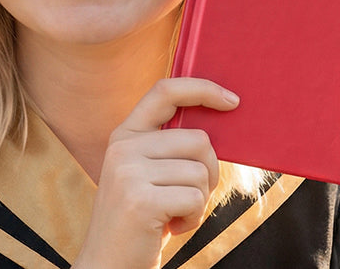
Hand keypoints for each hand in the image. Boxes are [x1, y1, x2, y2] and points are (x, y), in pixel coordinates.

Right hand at [73, 78, 238, 268]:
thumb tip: (219, 119)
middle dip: (208, 173)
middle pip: (198, 140)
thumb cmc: (140, 220)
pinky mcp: (140, 200)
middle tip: (189, 198)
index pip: (165, 91)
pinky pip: (195, 199)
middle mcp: (122, 147)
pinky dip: (193, 219)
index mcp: (124, 135)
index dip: (202, 89)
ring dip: (199, 201)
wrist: (107, 264)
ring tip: (173, 215)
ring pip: (200, 172)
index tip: (232, 101)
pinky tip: (170, 228)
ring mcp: (128, 172)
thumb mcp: (146, 174)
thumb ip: (168, 147)